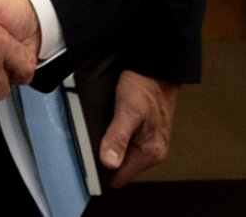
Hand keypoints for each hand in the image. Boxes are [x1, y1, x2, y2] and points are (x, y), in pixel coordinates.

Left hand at [98, 71, 179, 187]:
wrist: (158, 66)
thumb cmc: (147, 85)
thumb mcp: (128, 110)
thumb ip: (118, 138)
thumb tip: (108, 163)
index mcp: (150, 153)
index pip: (119, 177)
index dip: (100, 171)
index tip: (87, 159)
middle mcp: (151, 151)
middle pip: (118, 166)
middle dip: (103, 155)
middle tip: (91, 137)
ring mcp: (147, 141)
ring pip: (119, 153)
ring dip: (107, 144)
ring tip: (100, 126)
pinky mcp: (143, 131)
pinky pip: (122, 141)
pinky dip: (113, 134)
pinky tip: (108, 121)